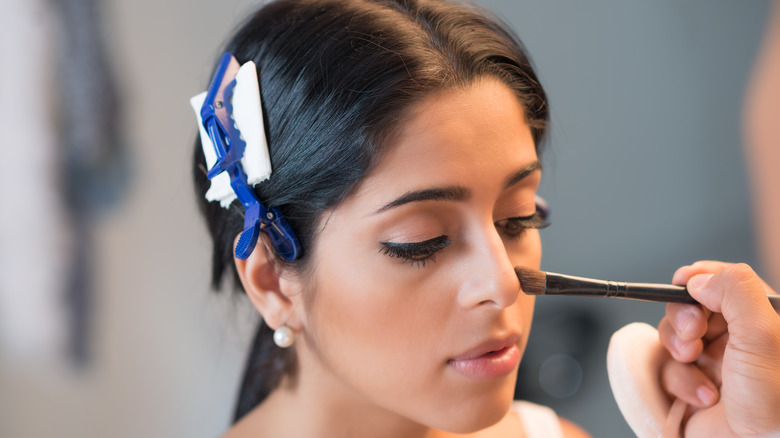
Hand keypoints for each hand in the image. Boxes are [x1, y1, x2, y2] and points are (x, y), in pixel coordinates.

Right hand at [658, 261, 779, 436]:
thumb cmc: (774, 405)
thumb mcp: (763, 336)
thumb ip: (736, 292)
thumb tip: (699, 278)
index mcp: (763, 320)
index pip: (725, 281)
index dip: (700, 278)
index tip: (684, 284)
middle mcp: (738, 338)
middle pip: (690, 305)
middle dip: (684, 318)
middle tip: (693, 333)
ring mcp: (713, 362)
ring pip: (673, 335)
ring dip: (678, 351)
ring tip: (695, 365)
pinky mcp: (692, 385)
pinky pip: (667, 368)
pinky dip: (680, 381)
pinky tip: (704, 396)